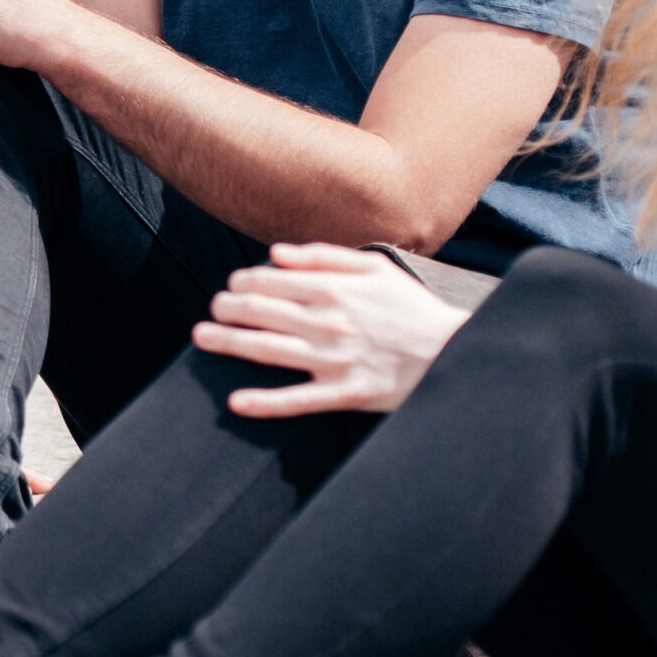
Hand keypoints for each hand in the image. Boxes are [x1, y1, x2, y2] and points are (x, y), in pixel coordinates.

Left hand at [191, 242, 473, 416]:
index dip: (243, 283)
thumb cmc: (410, 308)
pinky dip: (266, 402)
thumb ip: (324, 257)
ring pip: (270, 351)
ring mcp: (335, 360)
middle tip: (212, 310)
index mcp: (335, 290)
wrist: (453, 352)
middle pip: (263, 314)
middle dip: (228, 309)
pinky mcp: (345, 394)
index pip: (272, 283)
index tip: (231, 287)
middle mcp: (329, 323)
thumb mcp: (375, 268)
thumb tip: (276, 253)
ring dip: (231, 344)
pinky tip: (237, 402)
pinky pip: (298, 400)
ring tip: (203, 338)